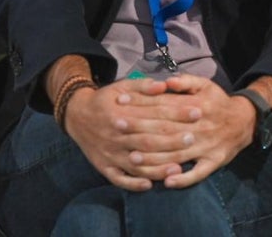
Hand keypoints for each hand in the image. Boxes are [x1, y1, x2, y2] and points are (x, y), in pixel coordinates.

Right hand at [62, 77, 190, 191]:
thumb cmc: (105, 100)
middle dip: (172, 140)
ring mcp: (110, 153)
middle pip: (148, 140)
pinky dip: (133, 184)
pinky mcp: (104, 166)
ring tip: (179, 167)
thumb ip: (142, 85)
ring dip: (158, 167)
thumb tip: (164, 86)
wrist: (76, 115)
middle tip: (193, 138)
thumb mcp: (120, 86)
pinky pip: (119, 179)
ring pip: (137, 164)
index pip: (154, 115)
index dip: (176, 113)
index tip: (195, 112)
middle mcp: (115, 135)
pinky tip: (149, 185)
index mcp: (120, 113)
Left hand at [114, 75, 254, 188]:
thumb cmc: (218, 101)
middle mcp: (199, 127)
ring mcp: (206, 147)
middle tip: (117, 127)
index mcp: (195, 105)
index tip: (119, 102)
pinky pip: (198, 173)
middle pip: (165, 128)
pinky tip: (166, 182)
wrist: (245, 121)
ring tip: (132, 158)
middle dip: (139, 128)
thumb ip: (185, 81)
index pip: (163, 104)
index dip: (140, 102)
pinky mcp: (214, 162)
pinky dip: (183, 179)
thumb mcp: (204, 84)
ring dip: (154, 158)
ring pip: (177, 153)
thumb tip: (167, 80)